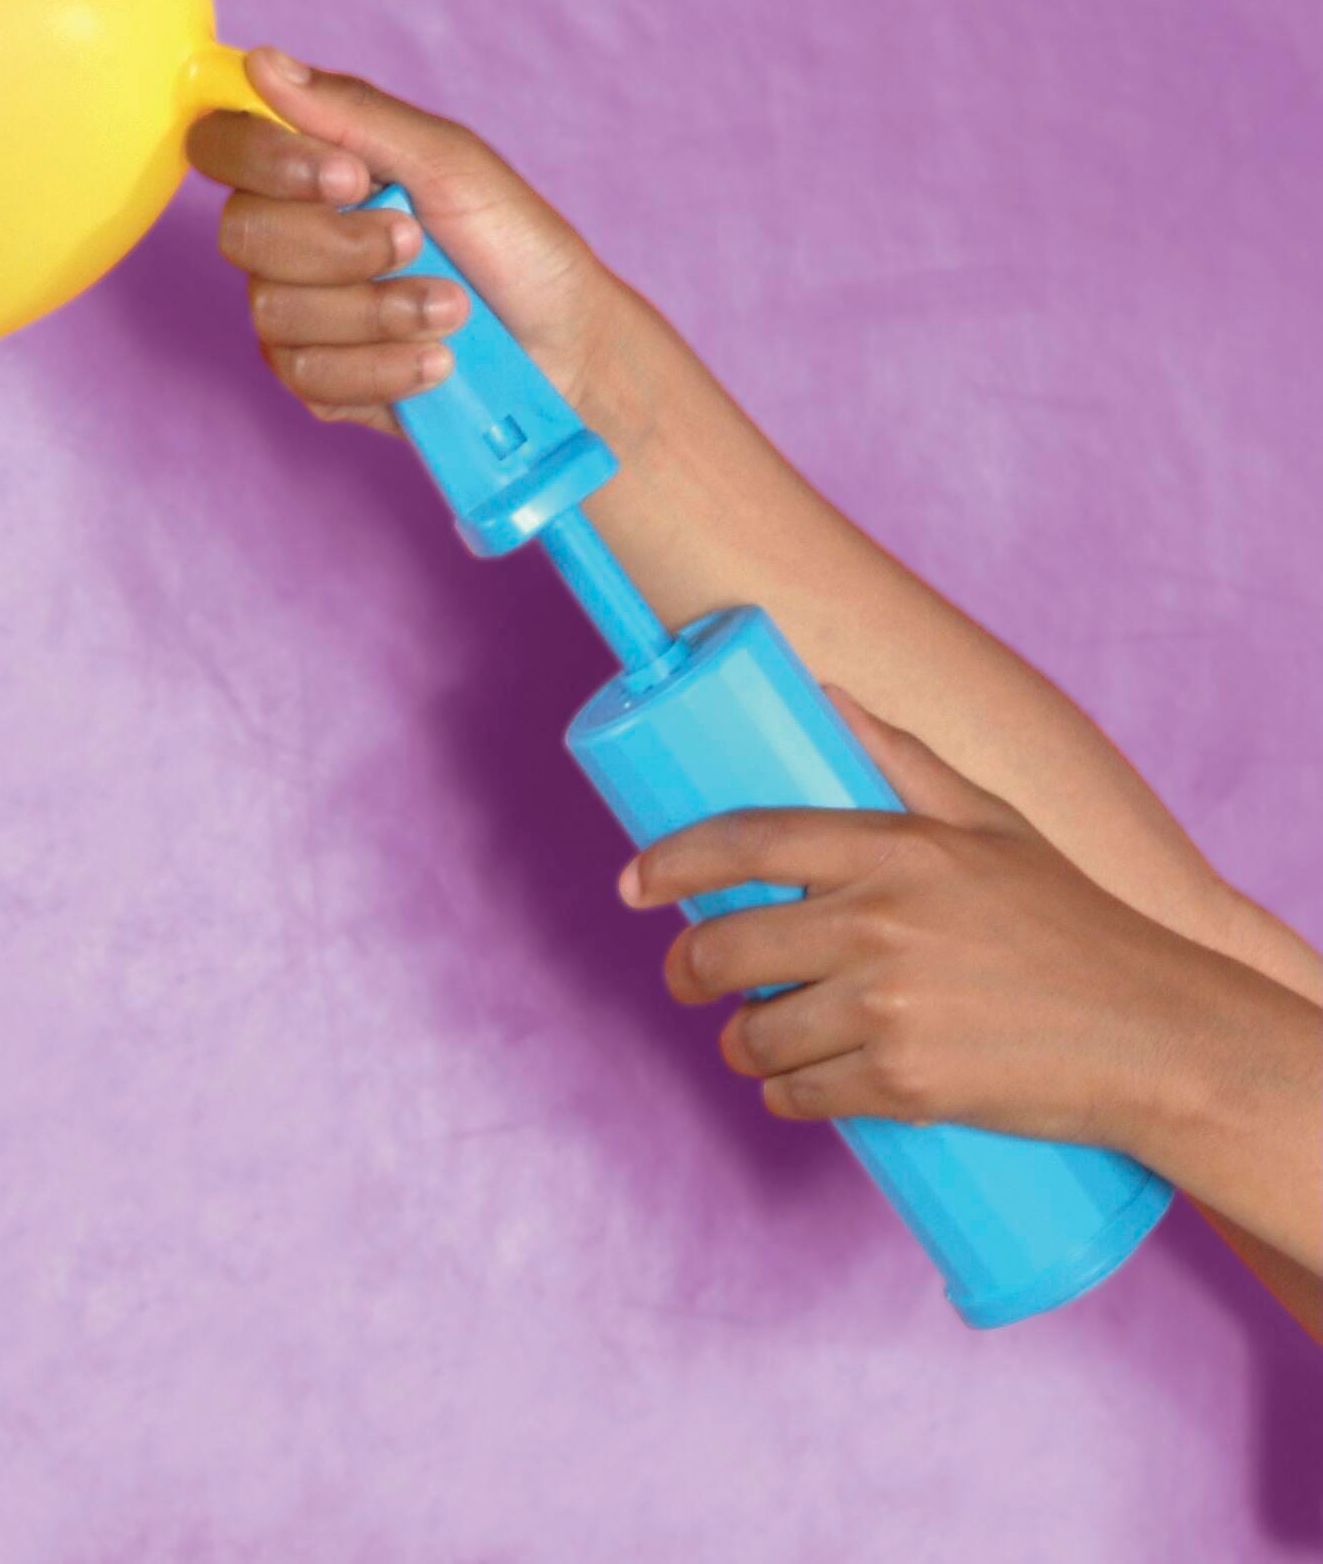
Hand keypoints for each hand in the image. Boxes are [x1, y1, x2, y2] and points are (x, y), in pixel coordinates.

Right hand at [186, 48, 641, 437]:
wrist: (563, 344)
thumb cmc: (512, 243)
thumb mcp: (447, 162)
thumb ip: (353, 114)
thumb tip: (262, 62)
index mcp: (310, 170)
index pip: (224, 146)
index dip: (266, 161)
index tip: (348, 178)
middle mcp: (288, 240)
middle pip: (242, 234)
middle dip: (341, 245)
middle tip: (416, 241)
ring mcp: (296, 315)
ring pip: (275, 311)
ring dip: (378, 311)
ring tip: (451, 308)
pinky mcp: (318, 383)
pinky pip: (309, 376)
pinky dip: (384, 366)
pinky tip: (437, 360)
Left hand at [614, 687, 1251, 1154]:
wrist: (1155, 1036)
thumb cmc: (1069, 922)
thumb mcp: (992, 824)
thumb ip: (903, 759)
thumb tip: (827, 693)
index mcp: (893, 849)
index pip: (744, 842)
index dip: (670, 862)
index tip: (632, 882)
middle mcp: (877, 924)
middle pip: (725, 949)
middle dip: (688, 970)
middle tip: (689, 976)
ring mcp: (886, 1009)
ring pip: (754, 1034)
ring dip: (739, 1042)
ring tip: (753, 1036)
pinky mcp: (902, 1085)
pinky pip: (799, 1094)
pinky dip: (784, 1094)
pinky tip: (791, 1084)